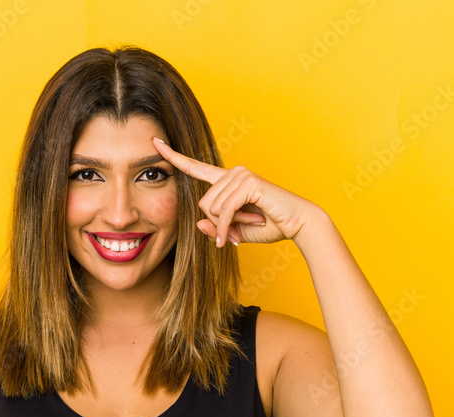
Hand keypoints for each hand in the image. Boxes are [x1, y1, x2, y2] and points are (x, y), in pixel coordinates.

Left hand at [152, 137, 329, 246]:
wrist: (298, 224)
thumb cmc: (270, 226)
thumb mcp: (235, 231)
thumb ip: (216, 228)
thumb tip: (198, 224)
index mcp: (227, 181)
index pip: (195, 167)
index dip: (174, 157)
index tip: (155, 142)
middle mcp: (232, 173)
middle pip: (203, 203)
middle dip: (217, 223)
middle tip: (238, 230)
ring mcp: (240, 175)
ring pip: (212, 208)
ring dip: (226, 226)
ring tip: (250, 224)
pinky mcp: (248, 183)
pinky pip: (224, 210)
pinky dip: (227, 228)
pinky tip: (235, 237)